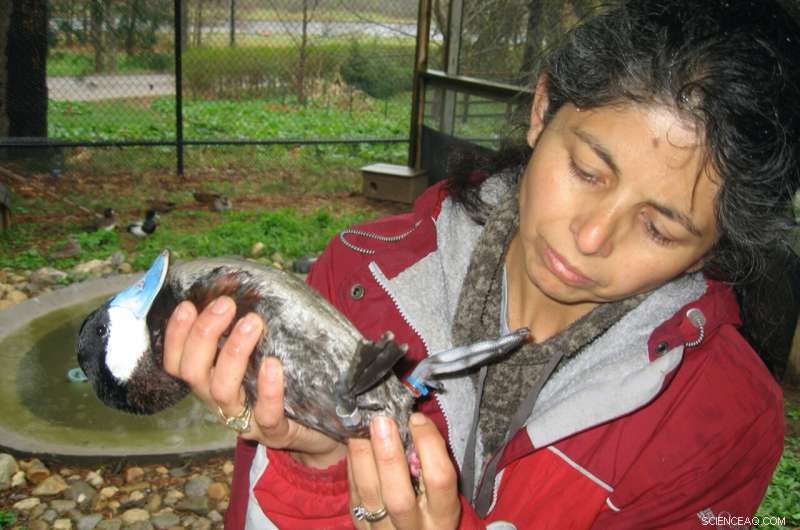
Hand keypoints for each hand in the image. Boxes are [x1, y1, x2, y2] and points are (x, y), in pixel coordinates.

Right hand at [163, 296, 345, 466]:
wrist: (324, 427)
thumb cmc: (289, 382)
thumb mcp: (262, 354)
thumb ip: (249, 328)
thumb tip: (246, 284)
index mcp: (212, 382)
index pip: (178, 362)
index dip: (176, 335)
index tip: (188, 305)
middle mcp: (221, 403)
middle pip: (194, 373)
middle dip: (204, 335)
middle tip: (226, 305)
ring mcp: (246, 421)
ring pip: (223, 391)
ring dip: (234, 352)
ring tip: (252, 323)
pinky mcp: (275, 433)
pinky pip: (267, 414)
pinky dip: (268, 389)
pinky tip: (273, 364)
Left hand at [347, 413, 460, 529]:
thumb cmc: (430, 505)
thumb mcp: (441, 491)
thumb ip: (431, 461)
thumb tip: (413, 421)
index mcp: (442, 516)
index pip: (439, 479)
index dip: (429, 445)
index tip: (416, 419)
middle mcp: (414, 528)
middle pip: (399, 498)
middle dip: (388, 456)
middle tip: (381, 421)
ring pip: (369, 496)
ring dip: (362, 457)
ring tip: (361, 428)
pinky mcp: (360, 526)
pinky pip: (354, 494)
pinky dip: (353, 465)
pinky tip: (354, 444)